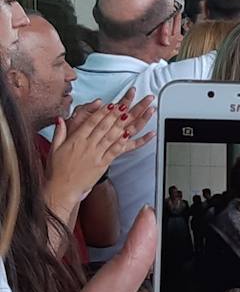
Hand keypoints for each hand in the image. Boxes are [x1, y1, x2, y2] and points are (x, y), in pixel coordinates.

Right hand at [49, 93, 154, 208]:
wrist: (61, 188)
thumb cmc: (57, 170)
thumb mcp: (54, 148)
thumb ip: (59, 132)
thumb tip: (60, 119)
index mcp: (76, 139)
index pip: (92, 121)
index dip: (103, 111)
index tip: (111, 103)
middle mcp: (88, 145)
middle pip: (105, 125)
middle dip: (117, 113)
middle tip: (128, 102)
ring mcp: (96, 154)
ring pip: (112, 136)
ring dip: (124, 123)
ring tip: (132, 114)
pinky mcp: (102, 164)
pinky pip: (115, 151)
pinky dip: (123, 143)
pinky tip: (130, 135)